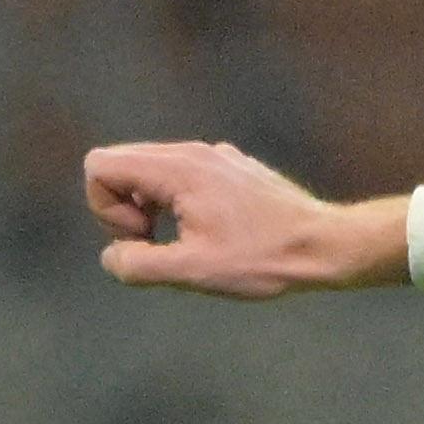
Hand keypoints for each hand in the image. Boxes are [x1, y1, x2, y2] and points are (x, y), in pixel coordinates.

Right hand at [86, 140, 405, 296]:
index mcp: (177, 170)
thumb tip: (113, 256)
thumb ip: (139, 265)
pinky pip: (181, 176)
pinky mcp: (230, 167)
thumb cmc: (263, 260)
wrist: (325, 245)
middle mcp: (191, 151)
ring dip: (148, 206)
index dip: (104, 207)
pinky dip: (177, 202)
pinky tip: (209, 231)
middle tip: (158, 240)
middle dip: (123, 207)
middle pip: (120, 164)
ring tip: (183, 239)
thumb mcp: (194, 271)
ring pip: (149, 169)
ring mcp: (213, 155)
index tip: (141, 236)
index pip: (99, 166)